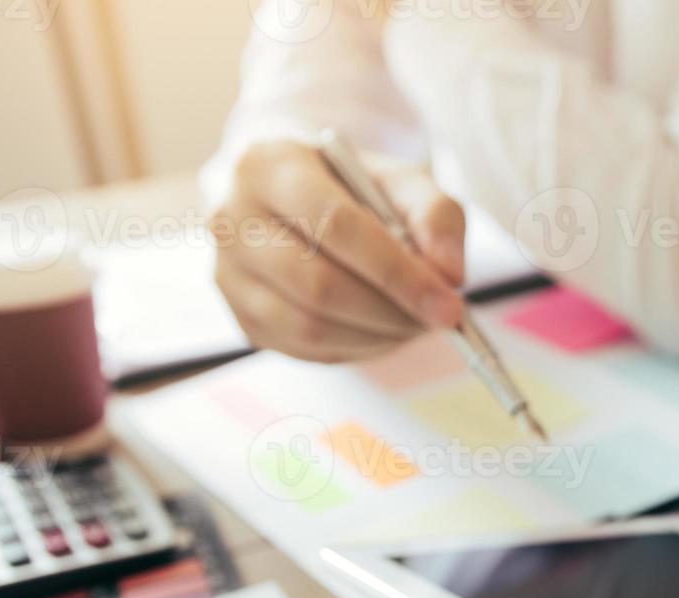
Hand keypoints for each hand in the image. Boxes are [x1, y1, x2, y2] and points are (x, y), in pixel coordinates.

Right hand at [210, 140, 464, 363]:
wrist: (300, 200)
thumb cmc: (353, 189)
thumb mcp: (402, 181)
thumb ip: (437, 216)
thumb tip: (450, 275)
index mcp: (270, 166)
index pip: (335, 226)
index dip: (398, 272)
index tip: (449, 303)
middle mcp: (233, 219)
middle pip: (318, 284)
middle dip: (391, 312)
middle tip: (438, 319)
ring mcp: (228, 274)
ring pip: (308, 326)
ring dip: (377, 336)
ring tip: (414, 323)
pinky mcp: (240, 317)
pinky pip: (304, 350)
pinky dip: (356, 349)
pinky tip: (382, 331)